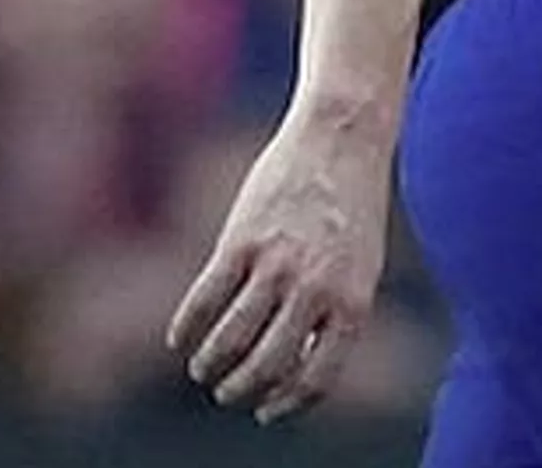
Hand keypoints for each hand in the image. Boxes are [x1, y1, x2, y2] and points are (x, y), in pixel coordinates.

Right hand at [167, 107, 389, 424]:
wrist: (345, 131)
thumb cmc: (353, 200)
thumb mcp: (361, 261)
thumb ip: (334, 311)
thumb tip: (297, 364)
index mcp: (352, 299)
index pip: (315, 379)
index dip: (286, 404)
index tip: (266, 410)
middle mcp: (314, 288)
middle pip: (266, 366)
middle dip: (241, 389)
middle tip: (227, 392)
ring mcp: (276, 264)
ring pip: (229, 340)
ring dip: (210, 364)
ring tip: (203, 368)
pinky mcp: (241, 239)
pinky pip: (204, 301)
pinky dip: (187, 328)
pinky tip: (180, 338)